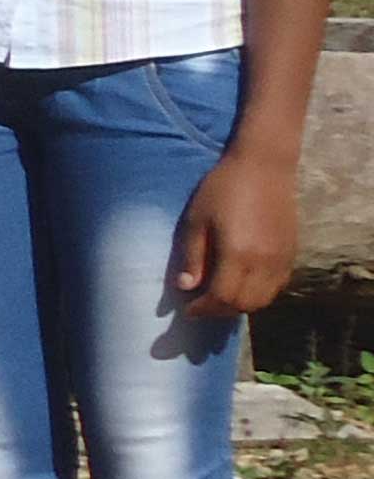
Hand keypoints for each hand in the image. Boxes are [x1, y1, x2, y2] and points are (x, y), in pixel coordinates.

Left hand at [172, 146, 300, 320]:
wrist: (264, 167)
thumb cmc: (223, 188)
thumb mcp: (197, 220)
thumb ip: (192, 256)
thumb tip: (185, 287)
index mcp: (238, 255)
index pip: (222, 298)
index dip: (203, 309)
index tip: (187, 309)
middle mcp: (264, 263)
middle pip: (244, 304)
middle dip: (219, 311)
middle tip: (200, 306)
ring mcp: (282, 260)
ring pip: (263, 300)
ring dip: (239, 305)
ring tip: (218, 298)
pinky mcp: (291, 254)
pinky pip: (276, 287)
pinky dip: (258, 295)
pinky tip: (241, 285)